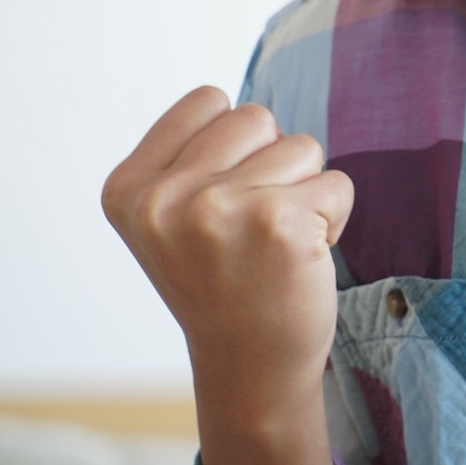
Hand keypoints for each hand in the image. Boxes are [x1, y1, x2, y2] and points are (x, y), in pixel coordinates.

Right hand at [103, 87, 352, 464]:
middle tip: (254, 226)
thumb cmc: (222, 277)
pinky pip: (337, 183)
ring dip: (305, 189)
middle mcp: (164, 198)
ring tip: (276, 242)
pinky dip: (334, 215)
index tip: (219, 200)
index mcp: (128, 189)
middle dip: (272, 162)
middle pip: (257, 117)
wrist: (250, 364)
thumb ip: (190, 155)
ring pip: (302, 146)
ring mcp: (217, 209)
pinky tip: (302, 258)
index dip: (233, 144)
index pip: (208, 100)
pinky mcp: (278, 223)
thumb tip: (230, 101)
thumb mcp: (171, 215)